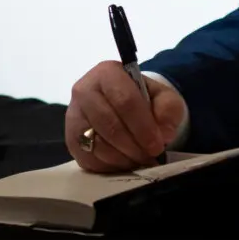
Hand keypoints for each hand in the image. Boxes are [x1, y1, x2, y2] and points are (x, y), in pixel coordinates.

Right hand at [65, 61, 185, 171]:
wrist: (124, 103)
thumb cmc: (143, 97)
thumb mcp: (163, 96)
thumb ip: (168, 109)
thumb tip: (164, 133)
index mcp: (107, 73)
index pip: (124, 101)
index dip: (142, 126)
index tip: (157, 144)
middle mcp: (84, 91)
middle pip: (108, 124)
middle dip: (133, 145)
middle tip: (150, 156)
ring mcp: (73, 116)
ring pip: (96, 144)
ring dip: (122, 158)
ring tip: (140, 160)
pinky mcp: (70, 139)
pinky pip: (87, 158)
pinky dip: (108, 166)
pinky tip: (124, 164)